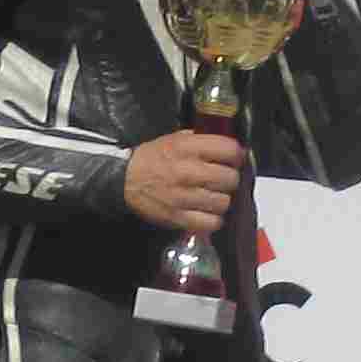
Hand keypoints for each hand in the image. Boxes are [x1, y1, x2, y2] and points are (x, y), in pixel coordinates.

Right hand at [126, 131, 250, 234]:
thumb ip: (199, 140)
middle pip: (230, 178)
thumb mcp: (173, 139)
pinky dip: (213, 220)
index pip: (229, 150)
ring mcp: (184, 196)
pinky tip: (207, 213)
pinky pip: (211, 222)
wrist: (124, 180)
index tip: (234, 159)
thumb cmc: (151, 159)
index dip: (237, 155)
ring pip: (223, 202)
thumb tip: (226, 145)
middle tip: (223, 180)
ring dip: (222, 200)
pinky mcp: (179, 217)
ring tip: (214, 197)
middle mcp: (188, 171)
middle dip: (230, 179)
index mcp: (187, 148)